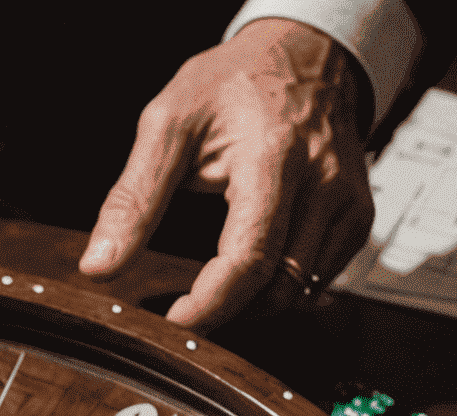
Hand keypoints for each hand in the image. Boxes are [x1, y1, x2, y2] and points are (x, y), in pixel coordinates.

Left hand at [78, 19, 373, 331]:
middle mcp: (321, 181)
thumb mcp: (168, 124)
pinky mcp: (357, 215)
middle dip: (226, 312)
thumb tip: (99, 265)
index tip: (174, 322)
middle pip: (276, 286)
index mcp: (273, 156)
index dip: (209, 304)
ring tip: (214, 292)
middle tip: (185, 313)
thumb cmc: (234, 83)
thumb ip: (132, 199)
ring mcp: (346, 200)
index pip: (247, 258)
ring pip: (299, 291)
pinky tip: (251, 275)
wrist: (304, 51)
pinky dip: (282, 290)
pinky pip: (319, 279)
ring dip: (253, 307)